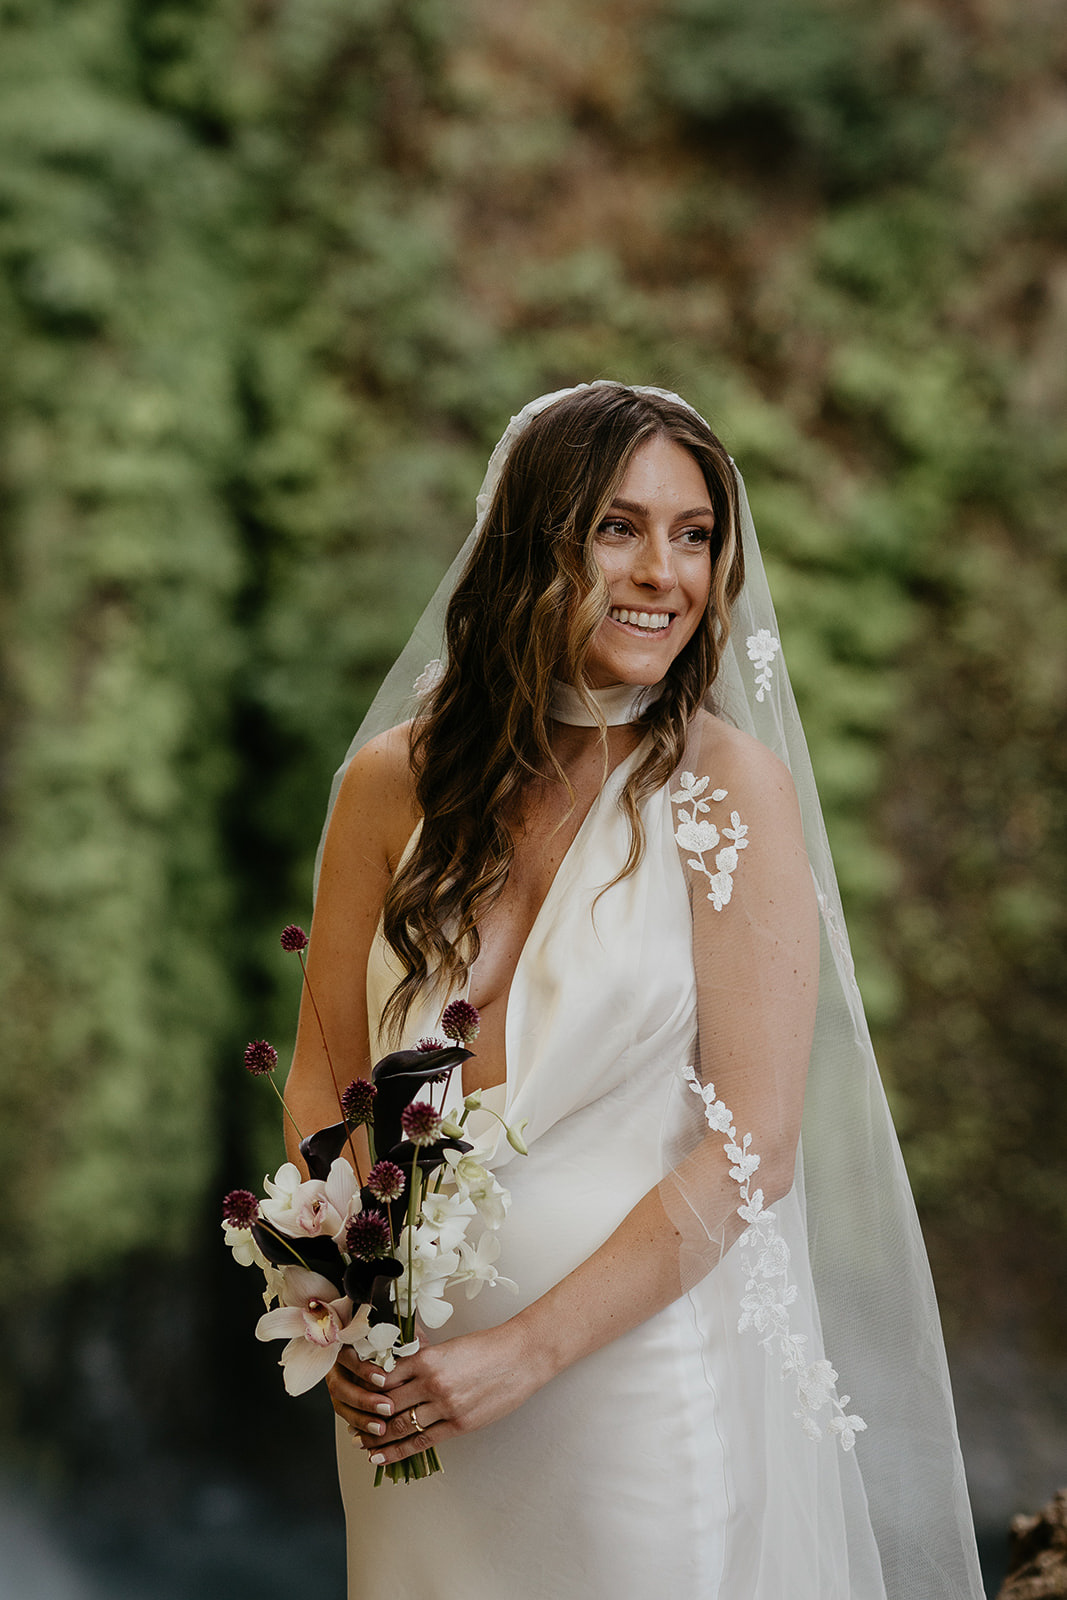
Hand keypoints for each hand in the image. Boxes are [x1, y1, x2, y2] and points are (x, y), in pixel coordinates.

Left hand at [326, 1319, 543, 1467]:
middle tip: (349, 1423)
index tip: (353, 1394)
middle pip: (386, 1404)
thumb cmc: (487, 1347)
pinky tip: (381, 1457)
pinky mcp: (459, 1424)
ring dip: (376, 1437)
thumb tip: (398, 1364)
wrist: (521, 1356)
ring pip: (399, 1426)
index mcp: (427, 1358)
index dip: (365, 1388)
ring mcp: (445, 1406)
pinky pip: (421, 1441)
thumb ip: (423, 1358)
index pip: (383, 1377)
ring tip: (360, 1443)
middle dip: (365, 1416)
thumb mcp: (449, 1346)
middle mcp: (432, 1383)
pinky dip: (398, 1452)